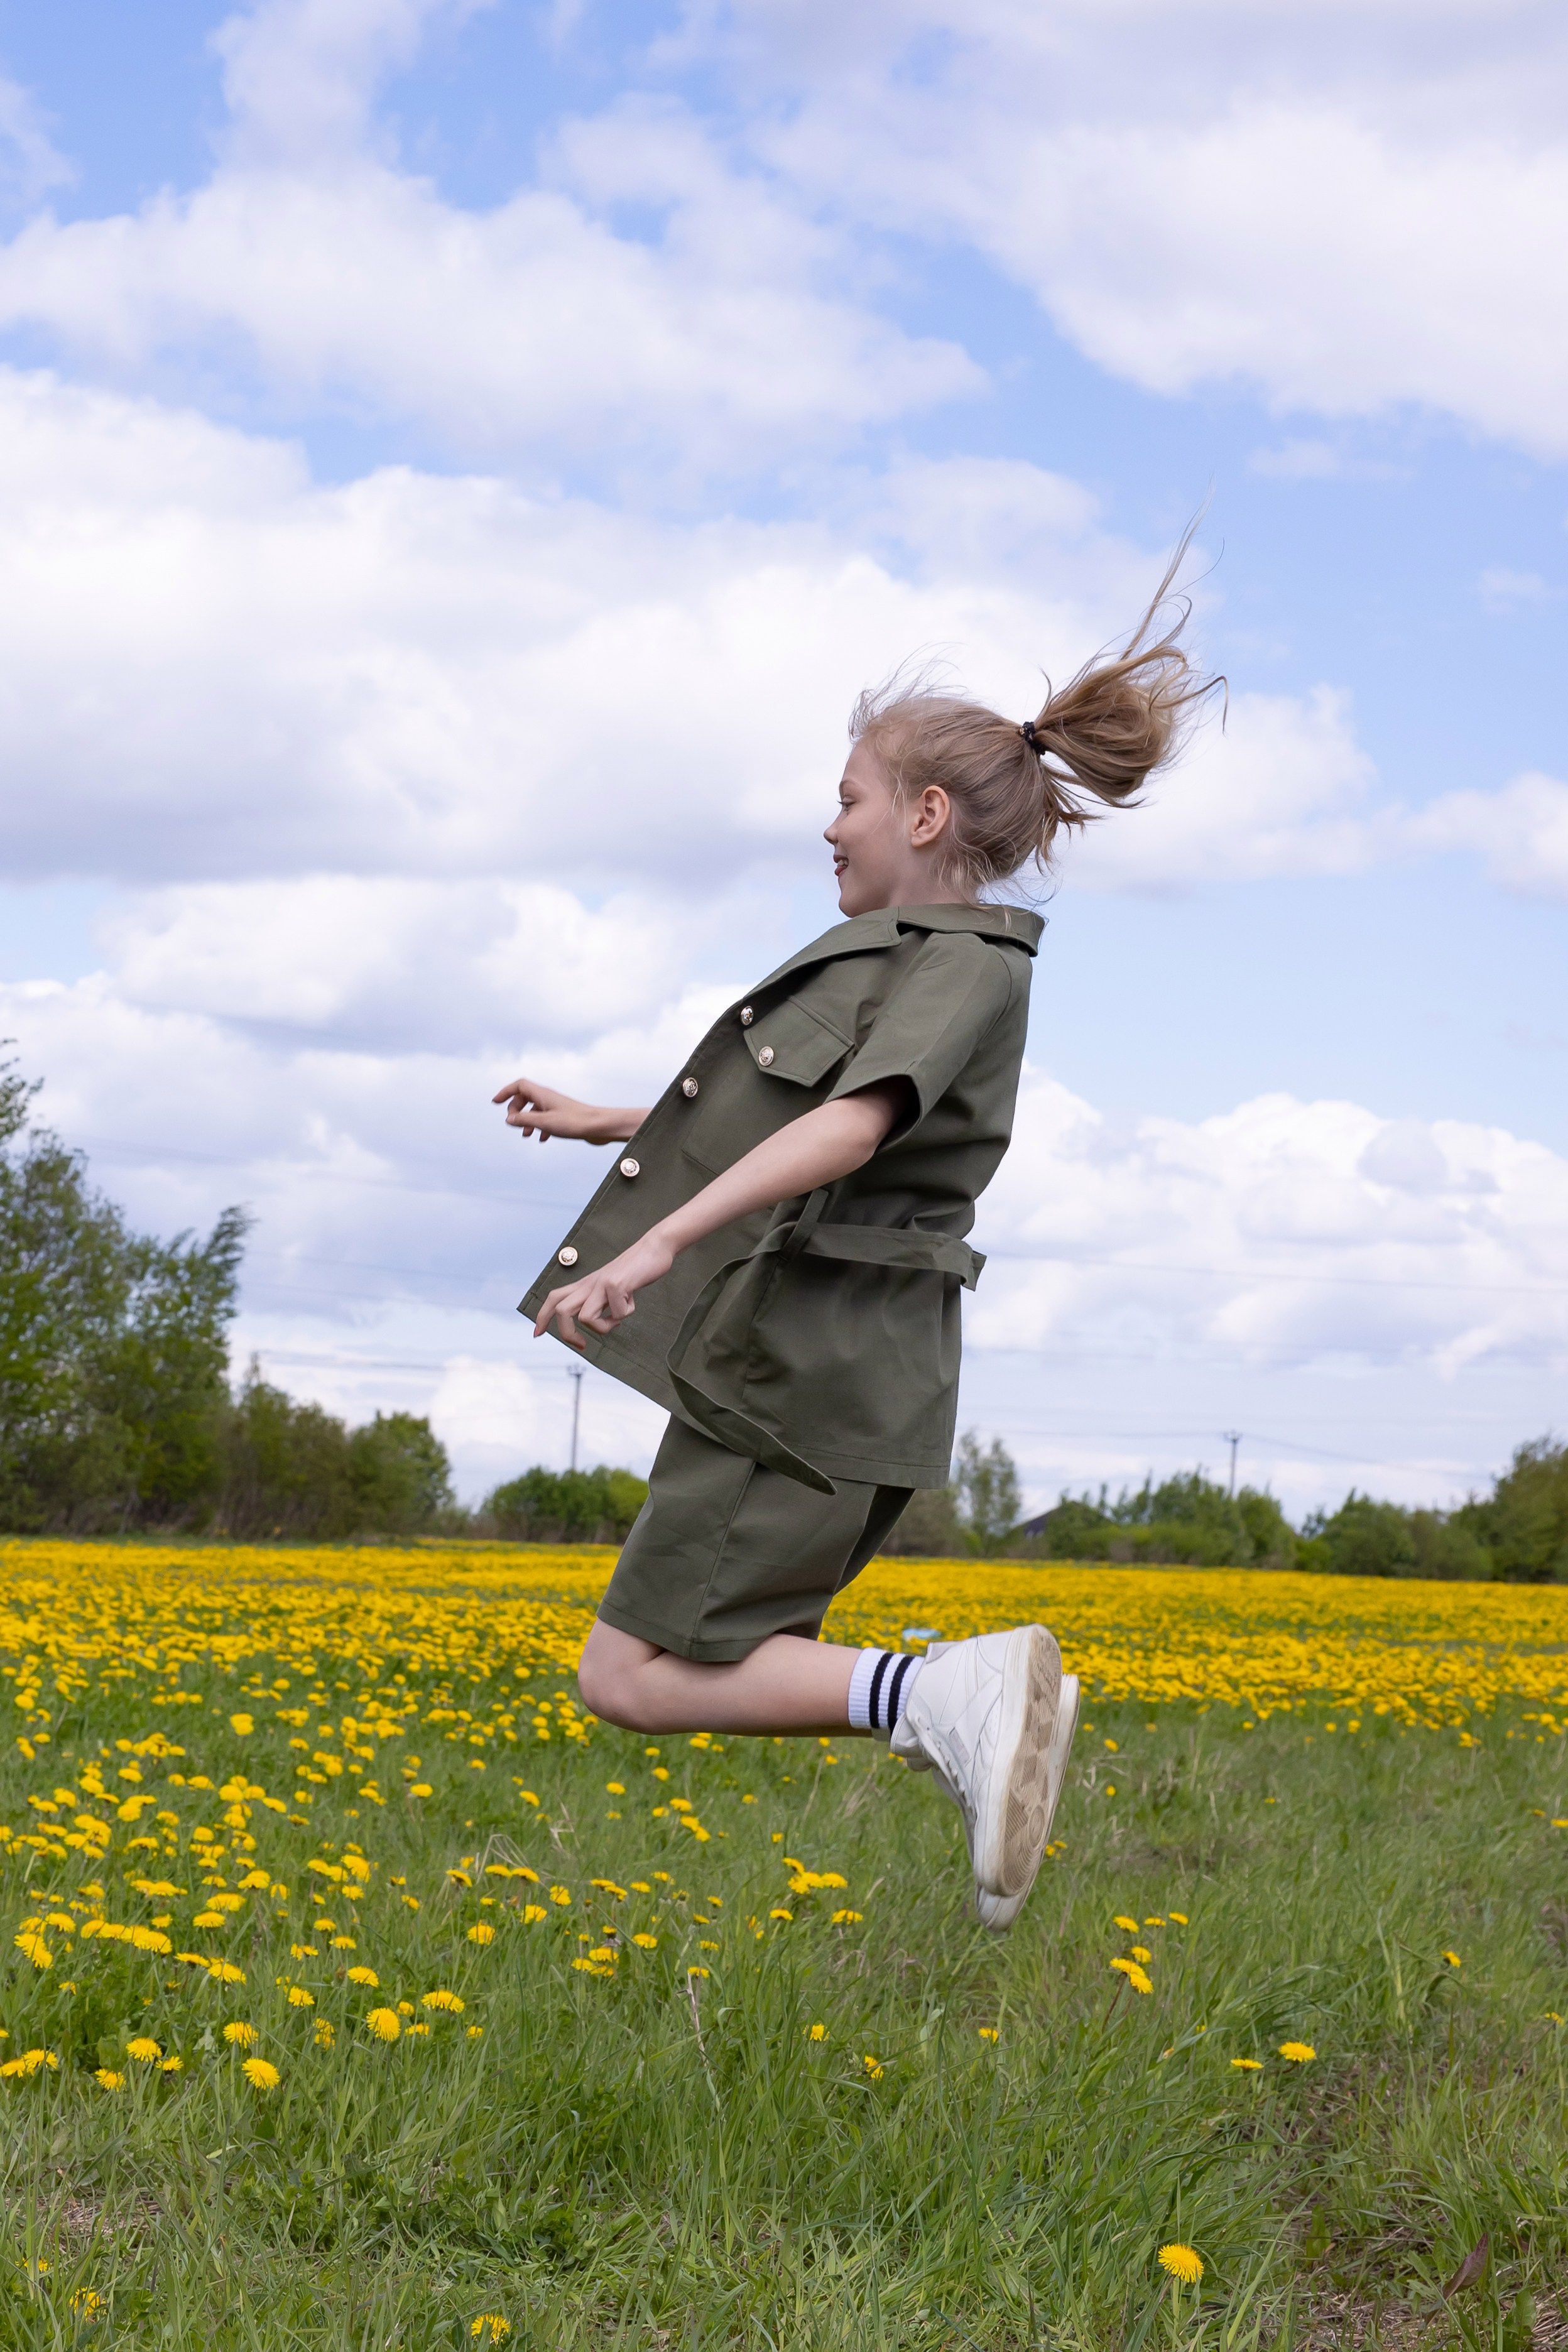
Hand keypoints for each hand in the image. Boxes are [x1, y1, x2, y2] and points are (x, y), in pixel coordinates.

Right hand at [493, 1076, 637, 1143]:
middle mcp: (549, 1098)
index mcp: (543, 1095)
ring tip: (525, 1135)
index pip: (519, 1085)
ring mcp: (557, 1107)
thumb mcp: (544, 1122)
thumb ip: (524, 1120)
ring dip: (527, 1121)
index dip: (506, 1092)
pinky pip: (546, 1119)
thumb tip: (508, 1119)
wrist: (600, 1127)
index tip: (495, 1103)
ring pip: (536, 1110)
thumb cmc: (574, 1122)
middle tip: (513, 1123)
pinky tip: (542, 1139)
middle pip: (525, 1097)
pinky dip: (540, 1127)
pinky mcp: (564, 1117)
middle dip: (515, 1109)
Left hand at [533, 1231, 676, 1349]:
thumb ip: (602, 1302)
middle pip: (562, 1311)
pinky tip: (632, 1300)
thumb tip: (602, 1322)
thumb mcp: (612, 1287)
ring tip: (617, 1319)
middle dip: (567, 1335)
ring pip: (586, 1318)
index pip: (555, 1298)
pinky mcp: (616, 1284)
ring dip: (604, 1327)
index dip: (542, 1316)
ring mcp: (601, 1283)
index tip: (538, 1334)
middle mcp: (590, 1284)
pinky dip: (627, 1313)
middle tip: (582, 1345)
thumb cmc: (636, 1270)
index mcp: (586, 1284)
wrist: (654, 1248)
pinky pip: (617, 1313)